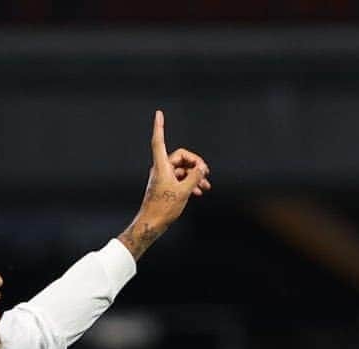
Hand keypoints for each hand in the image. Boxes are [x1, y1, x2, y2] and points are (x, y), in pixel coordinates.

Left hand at [119, 111, 209, 259]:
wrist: (151, 225)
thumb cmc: (163, 208)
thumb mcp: (184, 191)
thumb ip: (195, 177)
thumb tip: (201, 168)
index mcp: (161, 166)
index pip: (159, 141)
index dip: (159, 126)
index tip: (158, 113)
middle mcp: (160, 169)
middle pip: (181, 157)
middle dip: (195, 163)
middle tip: (206, 173)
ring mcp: (162, 178)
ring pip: (182, 170)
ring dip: (195, 176)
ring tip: (206, 185)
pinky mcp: (164, 187)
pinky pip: (179, 179)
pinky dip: (189, 183)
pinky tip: (199, 191)